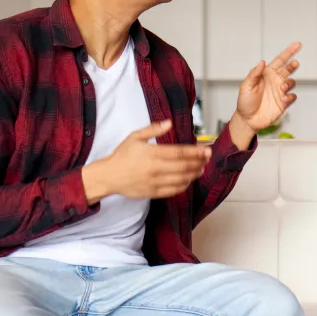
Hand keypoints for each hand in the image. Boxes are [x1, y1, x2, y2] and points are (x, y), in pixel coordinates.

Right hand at [90, 120, 210, 200]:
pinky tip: (188, 179)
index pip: (180, 152)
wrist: (108, 176)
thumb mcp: (135, 137)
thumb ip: (153, 129)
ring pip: (181, 179)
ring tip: (201, 169)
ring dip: (194, 174)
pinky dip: (184, 185)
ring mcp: (154, 182)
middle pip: (184, 166)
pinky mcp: (153, 193)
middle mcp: (155, 168)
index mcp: (152, 153)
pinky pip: (174, 190)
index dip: (196, 152)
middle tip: (207, 159)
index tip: (206, 150)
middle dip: (199, 162)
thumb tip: (170, 123)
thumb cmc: (122, 155)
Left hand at [236, 42, 300, 131]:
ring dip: (289, 83)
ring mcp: (280, 92)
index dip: (289, 52)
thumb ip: (254, 74)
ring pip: (291, 82)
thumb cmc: (245, 102)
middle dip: (292, 65)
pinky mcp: (284, 103)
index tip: (298, 45)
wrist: (247, 120)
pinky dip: (290, 96)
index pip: (280, 60)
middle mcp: (275, 81)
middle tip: (294, 63)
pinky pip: (292, 96)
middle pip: (288, 69)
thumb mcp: (246, 86)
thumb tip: (262, 62)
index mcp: (266, 74)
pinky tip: (283, 99)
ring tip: (283, 87)